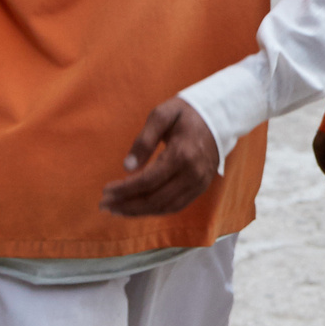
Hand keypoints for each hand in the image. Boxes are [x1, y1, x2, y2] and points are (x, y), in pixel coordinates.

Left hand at [99, 98, 220, 218]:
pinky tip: (139, 208)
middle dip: (127, 205)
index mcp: (182, 155)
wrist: (219, 116)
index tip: (105, 191)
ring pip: (165, 207)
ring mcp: (199, 183)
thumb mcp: (162, 115)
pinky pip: (176, 206)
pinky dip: (155, 210)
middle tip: (105, 205)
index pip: (147, 181)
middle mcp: (192, 174)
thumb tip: (127, 167)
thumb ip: (143, 140)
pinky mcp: (202, 187)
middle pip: (155, 199)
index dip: (124, 190)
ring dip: (139, 212)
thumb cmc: (186, 113)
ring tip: (117, 210)